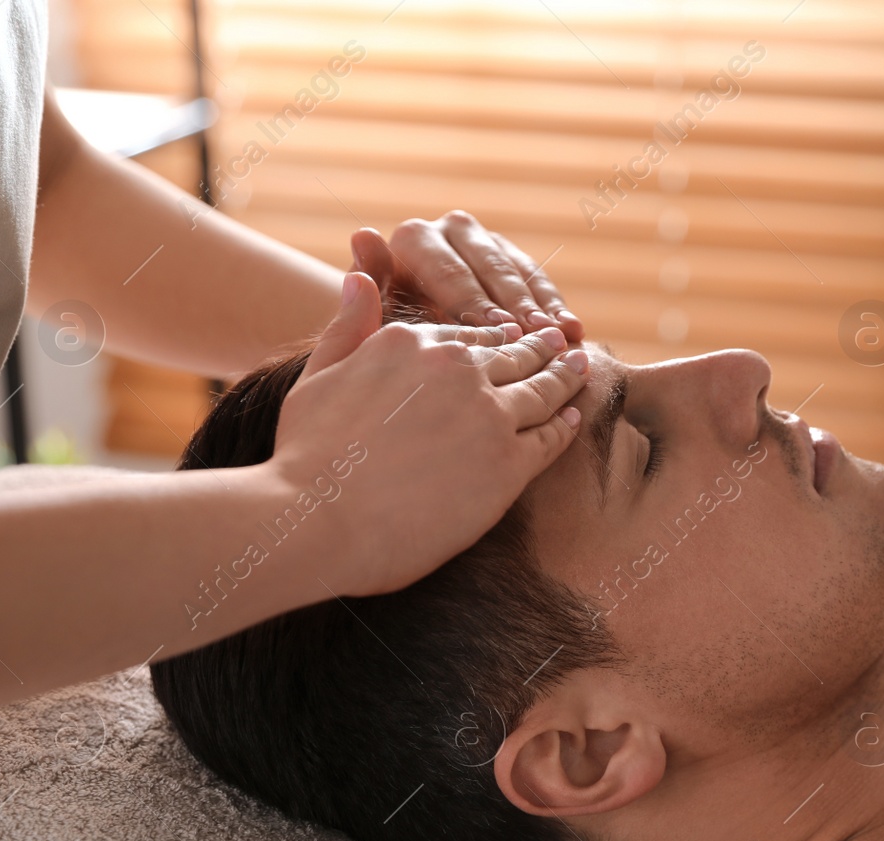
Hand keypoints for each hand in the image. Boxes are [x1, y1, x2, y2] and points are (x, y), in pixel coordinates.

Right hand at [269, 271, 588, 596]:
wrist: (316, 522)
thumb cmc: (305, 457)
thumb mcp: (317, 377)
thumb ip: (347, 326)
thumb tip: (359, 276)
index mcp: (411, 341)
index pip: (470, 334)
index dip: (497, 336)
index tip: (514, 336)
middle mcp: (457, 367)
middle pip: (514, 355)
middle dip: (541, 348)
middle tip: (563, 344)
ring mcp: (488, 415)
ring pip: (541, 389)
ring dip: (564, 376)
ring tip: (578, 369)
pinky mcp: (508, 464)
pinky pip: (549, 437)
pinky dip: (564, 425)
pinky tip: (571, 419)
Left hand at [348, 214, 583, 342]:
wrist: (414, 340)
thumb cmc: (390, 340)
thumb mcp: (377, 318)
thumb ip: (372, 284)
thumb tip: (363, 235)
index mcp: (414, 238)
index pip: (449, 270)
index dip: (476, 303)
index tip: (498, 332)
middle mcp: (451, 228)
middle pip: (488, 267)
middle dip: (513, 304)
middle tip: (533, 336)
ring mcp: (486, 240)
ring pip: (518, 272)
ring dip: (540, 306)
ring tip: (560, 336)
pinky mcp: (513, 256)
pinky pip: (538, 279)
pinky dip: (555, 306)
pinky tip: (573, 330)